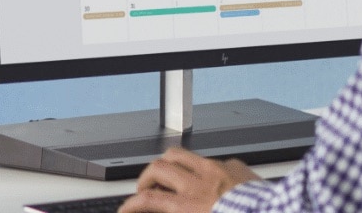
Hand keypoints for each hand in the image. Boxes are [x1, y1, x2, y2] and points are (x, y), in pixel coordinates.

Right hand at [118, 148, 259, 212]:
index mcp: (191, 205)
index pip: (148, 200)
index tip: (126, 210)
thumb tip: (170, 208)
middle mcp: (201, 184)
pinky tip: (209, 179)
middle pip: (157, 169)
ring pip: (179, 153)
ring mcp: (218, 170)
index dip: (130, 205)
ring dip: (167, 164)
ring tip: (167, 175)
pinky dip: (203, 168)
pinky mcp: (236, 166)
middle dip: (145, 179)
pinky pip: (212, 160)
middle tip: (145, 190)